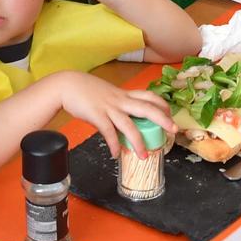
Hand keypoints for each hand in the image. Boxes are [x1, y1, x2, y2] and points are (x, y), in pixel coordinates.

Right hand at [54, 72, 173, 157]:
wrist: (66, 85)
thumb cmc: (85, 90)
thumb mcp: (107, 94)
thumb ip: (117, 104)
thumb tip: (125, 119)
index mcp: (124, 94)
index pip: (149, 96)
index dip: (162, 105)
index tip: (170, 114)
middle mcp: (120, 100)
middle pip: (147, 108)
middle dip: (162, 119)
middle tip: (174, 130)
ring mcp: (109, 107)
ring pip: (129, 125)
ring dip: (138, 141)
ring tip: (144, 155)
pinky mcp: (96, 115)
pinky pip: (108, 132)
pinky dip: (114, 144)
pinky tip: (116, 154)